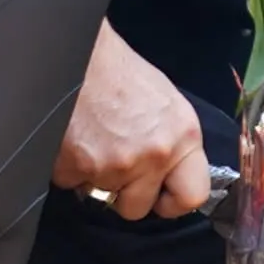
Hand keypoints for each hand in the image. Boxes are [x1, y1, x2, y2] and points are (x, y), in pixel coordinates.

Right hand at [56, 22, 214, 219]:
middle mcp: (155, 155)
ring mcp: (115, 165)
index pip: (193, 196)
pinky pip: (73, 185)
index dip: (172, 202)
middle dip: (125, 195)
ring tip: (94, 142)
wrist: (79, 54)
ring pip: (102, 197)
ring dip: (96, 178)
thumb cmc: (122, 74)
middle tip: (117, 168)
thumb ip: (174, 145)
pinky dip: (70, 169)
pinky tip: (75, 140)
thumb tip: (170, 179)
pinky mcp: (77, 168)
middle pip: (139, 209)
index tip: (159, 196)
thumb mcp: (167, 107)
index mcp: (184, 137)